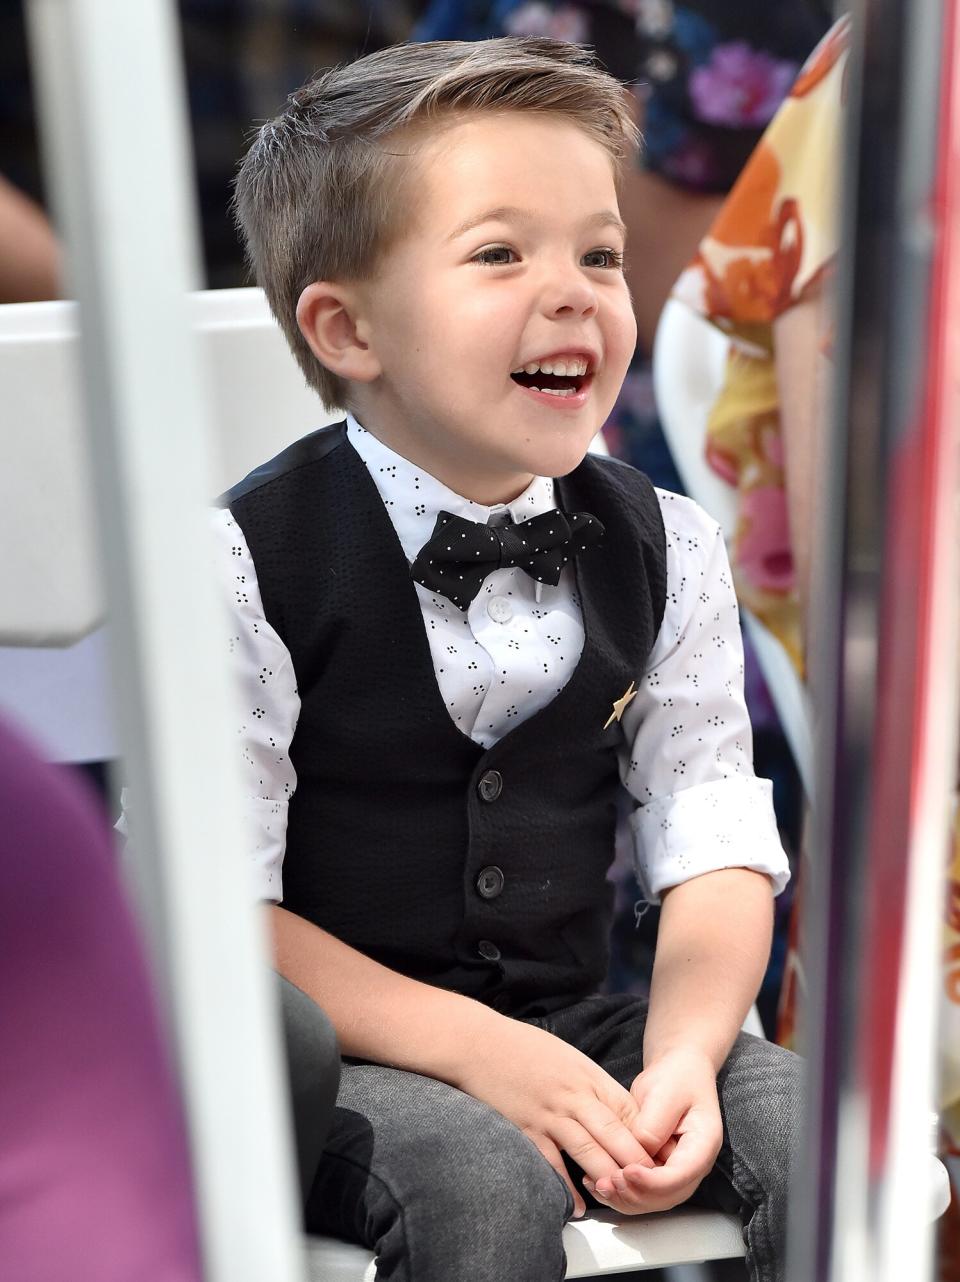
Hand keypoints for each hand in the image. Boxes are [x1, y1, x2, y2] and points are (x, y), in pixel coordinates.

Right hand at [455, 1018, 654, 1216]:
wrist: (480, 1043)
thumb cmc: (525, 1048)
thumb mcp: (570, 1058)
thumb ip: (594, 1086)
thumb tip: (619, 1115)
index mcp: (589, 1078)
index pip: (630, 1113)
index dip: (648, 1141)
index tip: (662, 1161)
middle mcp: (574, 1097)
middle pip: (615, 1136)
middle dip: (637, 1165)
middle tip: (654, 1187)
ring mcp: (549, 1114)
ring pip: (588, 1152)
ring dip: (608, 1178)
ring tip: (622, 1198)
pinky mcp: (525, 1129)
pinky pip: (551, 1163)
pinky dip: (565, 1186)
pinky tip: (577, 1204)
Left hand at [583, 1047, 721, 1214]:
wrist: (677, 1070)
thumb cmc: (676, 1077)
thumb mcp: (666, 1093)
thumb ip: (652, 1125)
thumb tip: (636, 1153)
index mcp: (703, 1145)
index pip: (681, 1176)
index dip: (653, 1181)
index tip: (627, 1171)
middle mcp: (692, 1166)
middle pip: (666, 1196)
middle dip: (635, 1195)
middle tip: (607, 1182)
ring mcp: (675, 1171)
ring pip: (652, 1200)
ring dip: (624, 1199)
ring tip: (598, 1184)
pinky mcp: (657, 1170)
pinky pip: (640, 1191)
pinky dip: (618, 1192)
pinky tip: (595, 1182)